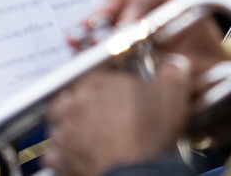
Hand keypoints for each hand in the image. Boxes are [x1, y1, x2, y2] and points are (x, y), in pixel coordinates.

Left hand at [46, 57, 190, 175]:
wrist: (136, 175)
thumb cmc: (149, 133)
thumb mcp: (172, 91)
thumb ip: (171, 71)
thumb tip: (175, 65)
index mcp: (96, 83)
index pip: (89, 77)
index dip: (100, 88)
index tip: (111, 97)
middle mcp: (74, 107)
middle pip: (66, 102)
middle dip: (77, 109)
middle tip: (96, 119)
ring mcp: (64, 137)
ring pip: (59, 130)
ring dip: (70, 134)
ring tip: (91, 142)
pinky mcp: (60, 164)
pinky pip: (55, 158)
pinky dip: (65, 159)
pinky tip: (84, 160)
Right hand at [73, 0, 230, 148]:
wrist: (222, 108)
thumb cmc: (216, 85)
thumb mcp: (198, 75)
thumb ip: (175, 67)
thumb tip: (148, 62)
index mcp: (181, 10)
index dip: (137, 5)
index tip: (125, 26)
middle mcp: (158, 14)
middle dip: (106, 7)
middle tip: (89, 25)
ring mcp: (141, 30)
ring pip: (112, 15)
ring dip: (94, 24)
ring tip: (75, 38)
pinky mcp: (128, 50)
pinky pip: (106, 38)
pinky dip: (91, 42)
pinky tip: (76, 51)